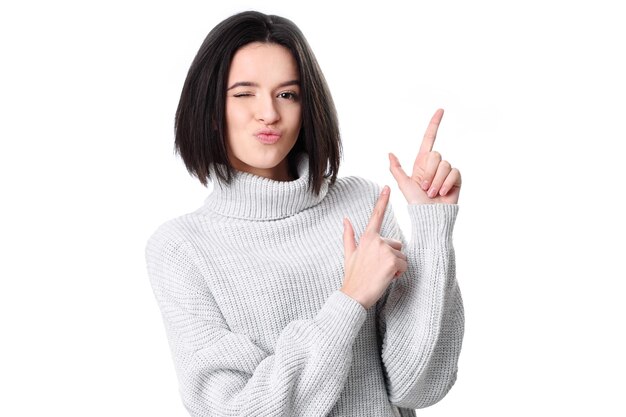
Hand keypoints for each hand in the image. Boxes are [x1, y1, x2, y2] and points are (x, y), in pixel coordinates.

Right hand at [341, 186, 407, 309]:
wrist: (354, 295)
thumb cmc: (353, 277)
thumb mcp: (349, 254)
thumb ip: (348, 235)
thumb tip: (345, 219)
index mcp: (366, 237)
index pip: (376, 216)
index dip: (382, 201)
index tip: (387, 187)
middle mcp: (376, 240)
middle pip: (397, 245)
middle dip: (392, 258)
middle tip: (378, 269)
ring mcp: (385, 250)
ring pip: (402, 256)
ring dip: (396, 267)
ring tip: (382, 274)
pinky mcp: (392, 261)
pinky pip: (404, 265)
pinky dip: (398, 274)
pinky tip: (386, 278)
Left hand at [389, 109, 461, 204]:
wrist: (430, 215)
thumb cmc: (416, 202)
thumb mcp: (403, 184)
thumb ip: (396, 169)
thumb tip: (390, 153)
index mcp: (422, 162)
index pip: (429, 138)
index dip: (434, 124)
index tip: (440, 110)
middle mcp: (435, 164)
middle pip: (435, 155)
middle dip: (428, 173)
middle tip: (424, 187)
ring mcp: (446, 171)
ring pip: (444, 164)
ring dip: (436, 181)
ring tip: (432, 193)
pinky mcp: (456, 178)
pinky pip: (453, 172)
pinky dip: (446, 184)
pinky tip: (442, 193)